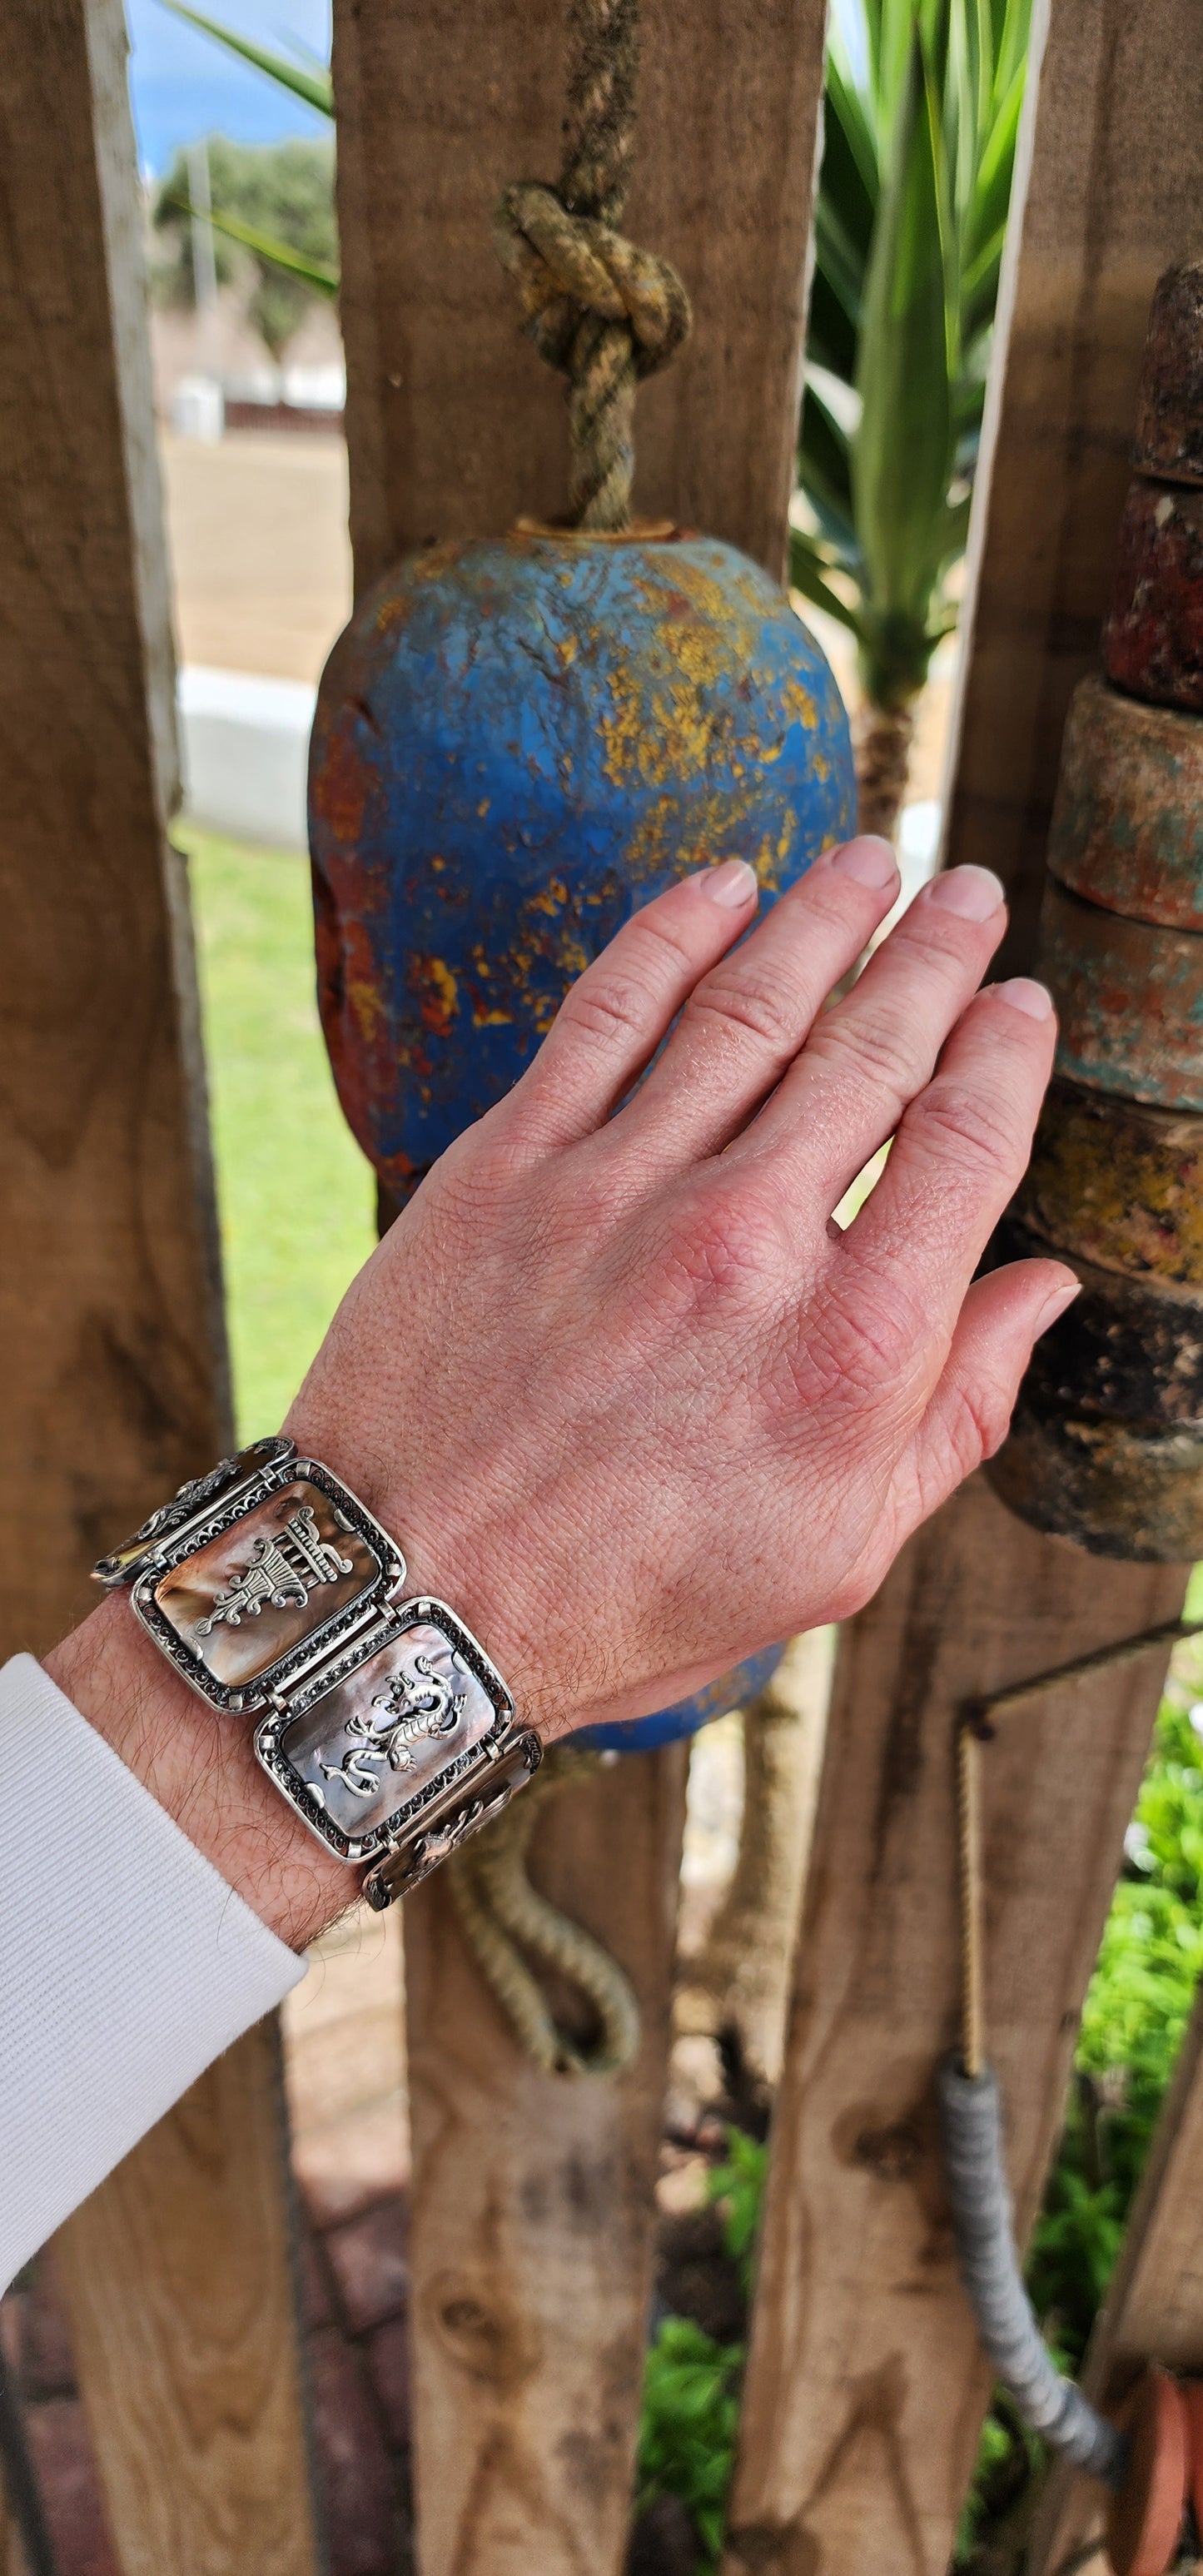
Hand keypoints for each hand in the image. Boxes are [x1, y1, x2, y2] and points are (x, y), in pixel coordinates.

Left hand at [289, 840, 1073, 1746]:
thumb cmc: (632, 1594)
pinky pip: (607, 1011)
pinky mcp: (510, 1163)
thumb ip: (958, 1415)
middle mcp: (751, 1246)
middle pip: (873, 1048)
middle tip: (965, 889)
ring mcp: (622, 1191)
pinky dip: (673, 932)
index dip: (1007, 1049)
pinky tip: (724, 886)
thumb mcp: (835, 1551)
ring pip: (751, 1006)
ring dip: (822, 916)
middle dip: (933, 953)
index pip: (969, 1141)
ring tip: (869, 861)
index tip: (1019, 1001)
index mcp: (853, 1348)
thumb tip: (1044, 1292)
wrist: (412, 1595)